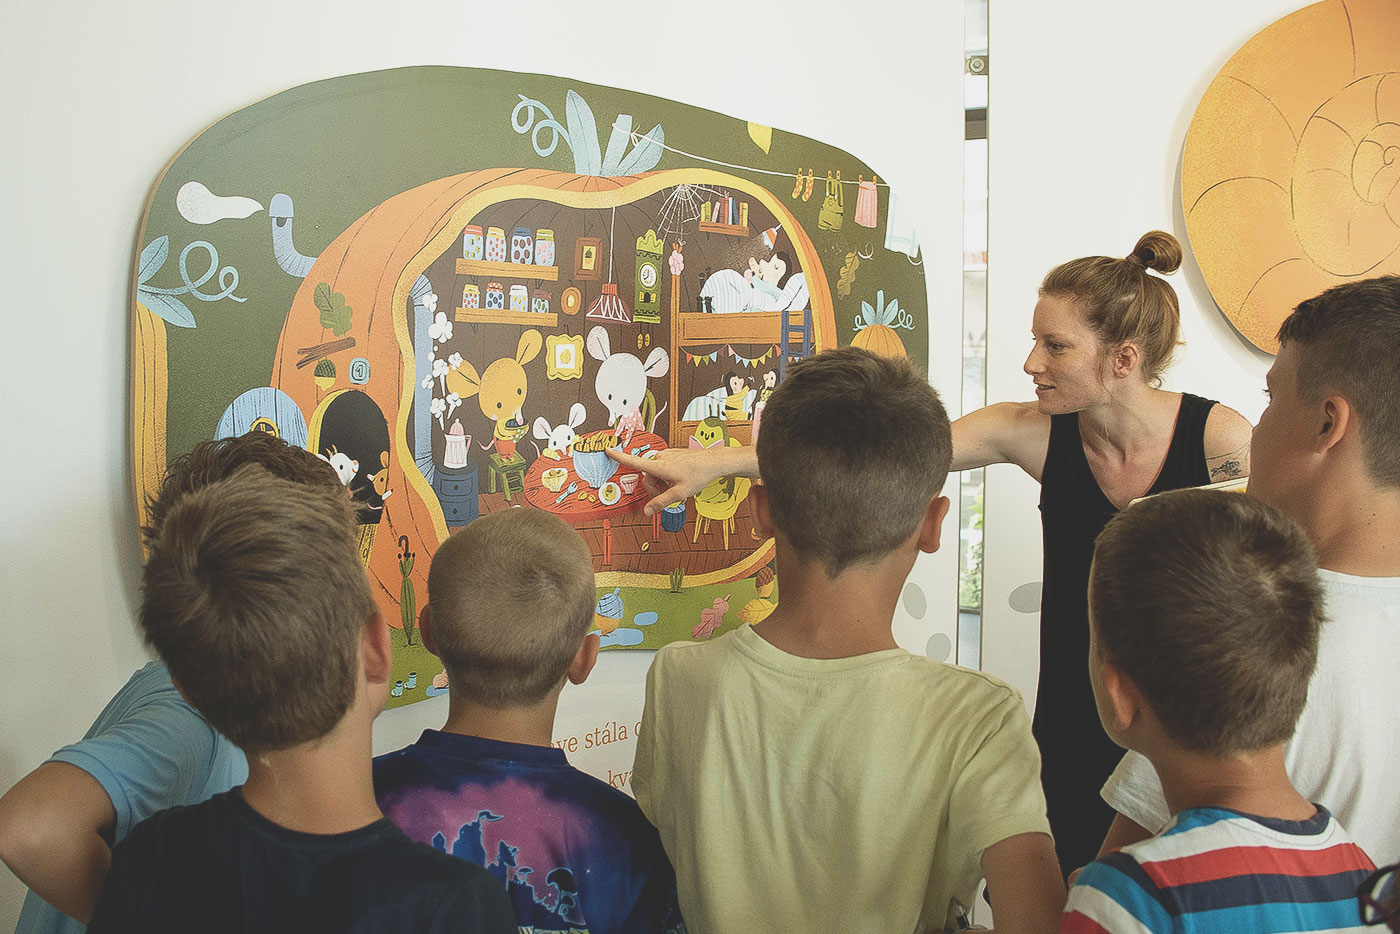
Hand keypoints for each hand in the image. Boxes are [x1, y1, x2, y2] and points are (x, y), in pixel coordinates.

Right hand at [608, 446, 753, 515]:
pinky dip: (667, 476)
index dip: (619, 457)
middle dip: (654, 488)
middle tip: (668, 497)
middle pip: (647, 476)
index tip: (607, 450)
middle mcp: (660, 457)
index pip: (634, 462)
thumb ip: (661, 502)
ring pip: (655, 472)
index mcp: (659, 466)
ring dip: (661, 482)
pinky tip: (680, 479)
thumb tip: (646, 512)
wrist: (713, 462)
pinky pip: (663, 467)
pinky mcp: (672, 454)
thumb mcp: (680, 494)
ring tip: (677, 487)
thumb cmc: (698, 475)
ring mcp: (666, 455)